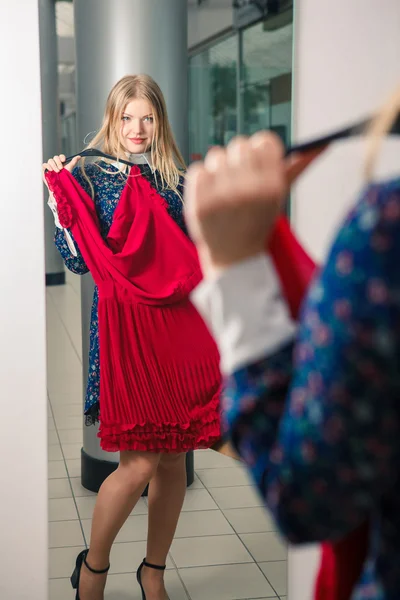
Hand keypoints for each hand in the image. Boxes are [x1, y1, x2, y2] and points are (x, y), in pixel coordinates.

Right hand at [42, 154, 80, 188]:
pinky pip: (44, 164)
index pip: (60, 156)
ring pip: (50, 160)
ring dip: (54, 165)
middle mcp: (55, 163)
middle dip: (58, 162)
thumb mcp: (69, 168)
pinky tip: (51, 170)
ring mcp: (49, 166)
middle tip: (61, 169)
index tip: (64, 160)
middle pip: (55, 157)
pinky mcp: (45, 170)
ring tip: (57, 171)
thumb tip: (79, 156)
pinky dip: (47, 166)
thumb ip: (73, 162)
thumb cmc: (64, 178)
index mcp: (61, 162)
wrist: (60, 186)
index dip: (61, 157)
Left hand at [184, 132, 324, 275]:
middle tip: (239, 179)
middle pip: (240, 144)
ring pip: (216, 154)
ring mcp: (221, 198)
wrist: (234, 257)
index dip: (260, 149)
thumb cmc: (257, 222)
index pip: (265, 141)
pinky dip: (202, 180)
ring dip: (219, 169)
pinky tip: (210, 196)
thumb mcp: (279, 197)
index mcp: (272, 187)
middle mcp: (249, 191)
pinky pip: (197, 169)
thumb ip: (297, 167)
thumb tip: (321, 144)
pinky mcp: (199, 204)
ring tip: (224, 190)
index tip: (257, 161)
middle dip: (238, 159)